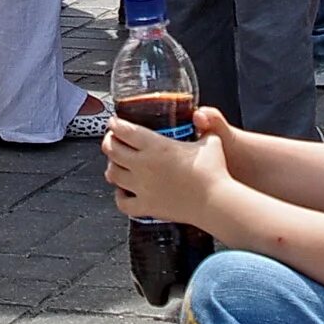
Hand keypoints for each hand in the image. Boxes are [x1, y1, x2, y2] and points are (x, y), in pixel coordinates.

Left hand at [103, 104, 235, 228]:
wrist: (215, 202)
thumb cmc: (214, 172)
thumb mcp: (210, 141)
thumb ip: (204, 127)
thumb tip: (202, 117)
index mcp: (157, 146)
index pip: (125, 130)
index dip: (115, 125)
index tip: (114, 123)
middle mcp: (144, 165)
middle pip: (112, 150)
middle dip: (109, 142)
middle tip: (112, 140)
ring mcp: (142, 187)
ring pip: (112, 174)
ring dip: (111, 166)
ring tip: (115, 163)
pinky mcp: (147, 206)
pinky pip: (122, 203)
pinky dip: (119, 196)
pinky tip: (123, 192)